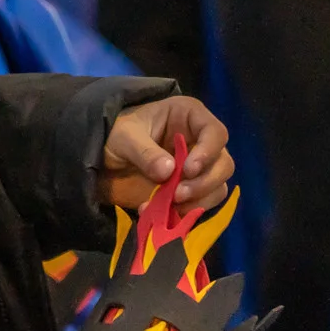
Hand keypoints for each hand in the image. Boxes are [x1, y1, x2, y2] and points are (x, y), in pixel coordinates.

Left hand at [101, 96, 233, 213]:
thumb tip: (168, 172)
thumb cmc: (117, 135)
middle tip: (178, 194)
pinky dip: (188, 212)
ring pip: (218, 186)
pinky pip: (203, 204)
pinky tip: (165, 214)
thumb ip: (144, 151)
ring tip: (171, 205)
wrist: (105, 160)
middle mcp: (201, 142)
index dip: (208, 152)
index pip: (215, 132)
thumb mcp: (124, 137)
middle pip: (223, 164)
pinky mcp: (191, 190)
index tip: (188, 170)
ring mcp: (199, 168)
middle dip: (205, 182)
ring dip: (200, 200)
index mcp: (189, 117)